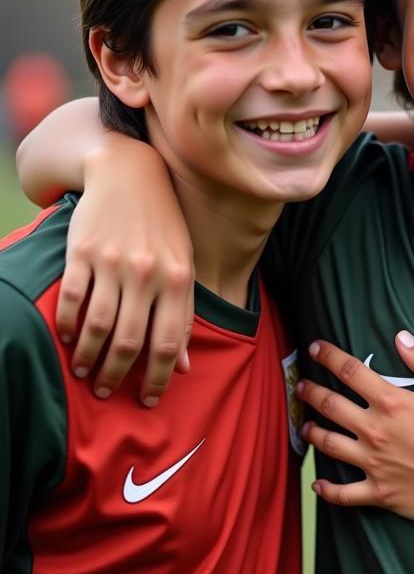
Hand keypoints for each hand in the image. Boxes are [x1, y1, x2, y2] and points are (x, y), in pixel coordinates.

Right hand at [59, 144, 192, 403]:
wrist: (131, 174)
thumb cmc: (163, 226)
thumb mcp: (184, 264)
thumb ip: (183, 313)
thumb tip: (182, 365)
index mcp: (179, 279)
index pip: (169, 342)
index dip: (159, 377)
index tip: (149, 399)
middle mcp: (148, 273)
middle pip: (130, 340)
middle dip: (118, 374)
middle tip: (108, 390)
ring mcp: (114, 263)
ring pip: (98, 326)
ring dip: (89, 357)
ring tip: (86, 372)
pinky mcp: (83, 252)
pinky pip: (72, 299)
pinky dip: (68, 326)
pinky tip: (69, 340)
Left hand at [298, 331, 413, 526]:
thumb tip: (401, 337)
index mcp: (393, 403)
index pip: (351, 372)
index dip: (329, 357)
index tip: (316, 348)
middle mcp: (375, 431)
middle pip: (332, 406)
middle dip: (312, 392)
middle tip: (300, 386)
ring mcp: (374, 463)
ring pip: (330, 445)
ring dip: (312, 432)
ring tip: (304, 425)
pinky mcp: (379, 492)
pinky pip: (344, 494)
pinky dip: (327, 489)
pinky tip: (317, 483)